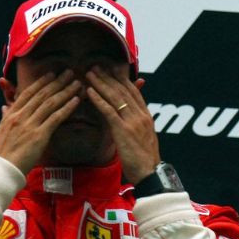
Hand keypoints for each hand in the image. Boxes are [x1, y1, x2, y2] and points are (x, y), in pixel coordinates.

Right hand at [0, 71, 81, 174]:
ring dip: (66, 91)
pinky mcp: (39, 135)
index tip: (51, 73)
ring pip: (51, 103)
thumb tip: (4, 107)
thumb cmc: (2, 153)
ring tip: (77, 83)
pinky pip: (56, 118)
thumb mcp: (1, 131)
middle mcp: (21, 116)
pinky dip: (67, 107)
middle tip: (69, 72)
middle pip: (42, 95)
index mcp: (11, 114)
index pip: (28, 93)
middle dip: (57, 82)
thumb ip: (5, 117)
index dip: (41, 82)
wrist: (2, 169)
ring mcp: (30, 125)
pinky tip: (77, 100)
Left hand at [84, 68, 160, 182]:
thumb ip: (138, 124)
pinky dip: (98, 99)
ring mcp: (132, 122)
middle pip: (123, 91)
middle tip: (96, 66)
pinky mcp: (122, 130)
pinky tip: (89, 91)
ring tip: (90, 74)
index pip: (134, 92)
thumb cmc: (145, 160)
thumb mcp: (145, 138)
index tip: (111, 69)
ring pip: (115, 97)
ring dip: (101, 84)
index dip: (121, 79)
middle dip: (109, 77)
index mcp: (147, 116)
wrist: (150, 173)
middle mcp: (141, 115)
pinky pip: (108, 111)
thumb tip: (131, 117)